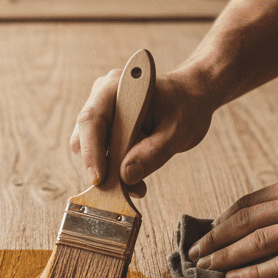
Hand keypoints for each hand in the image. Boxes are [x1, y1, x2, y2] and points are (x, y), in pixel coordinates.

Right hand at [70, 67, 218, 196]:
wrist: (192, 97)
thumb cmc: (186, 106)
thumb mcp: (178, 131)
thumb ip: (153, 153)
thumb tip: (126, 176)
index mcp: (118, 87)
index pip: (92, 119)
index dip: (91, 151)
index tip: (99, 179)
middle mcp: (103, 96)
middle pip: (86, 135)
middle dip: (100, 165)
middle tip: (120, 190)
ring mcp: (102, 111)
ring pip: (90, 147)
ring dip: (107, 169)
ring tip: (134, 185)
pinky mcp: (105, 127)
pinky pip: (101, 151)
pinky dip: (113, 168)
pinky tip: (132, 177)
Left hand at [188, 175, 277, 277]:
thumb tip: (264, 218)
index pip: (247, 202)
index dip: (223, 219)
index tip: (209, 232)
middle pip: (243, 222)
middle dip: (214, 239)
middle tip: (195, 253)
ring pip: (256, 243)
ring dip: (227, 257)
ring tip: (208, 267)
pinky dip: (255, 274)